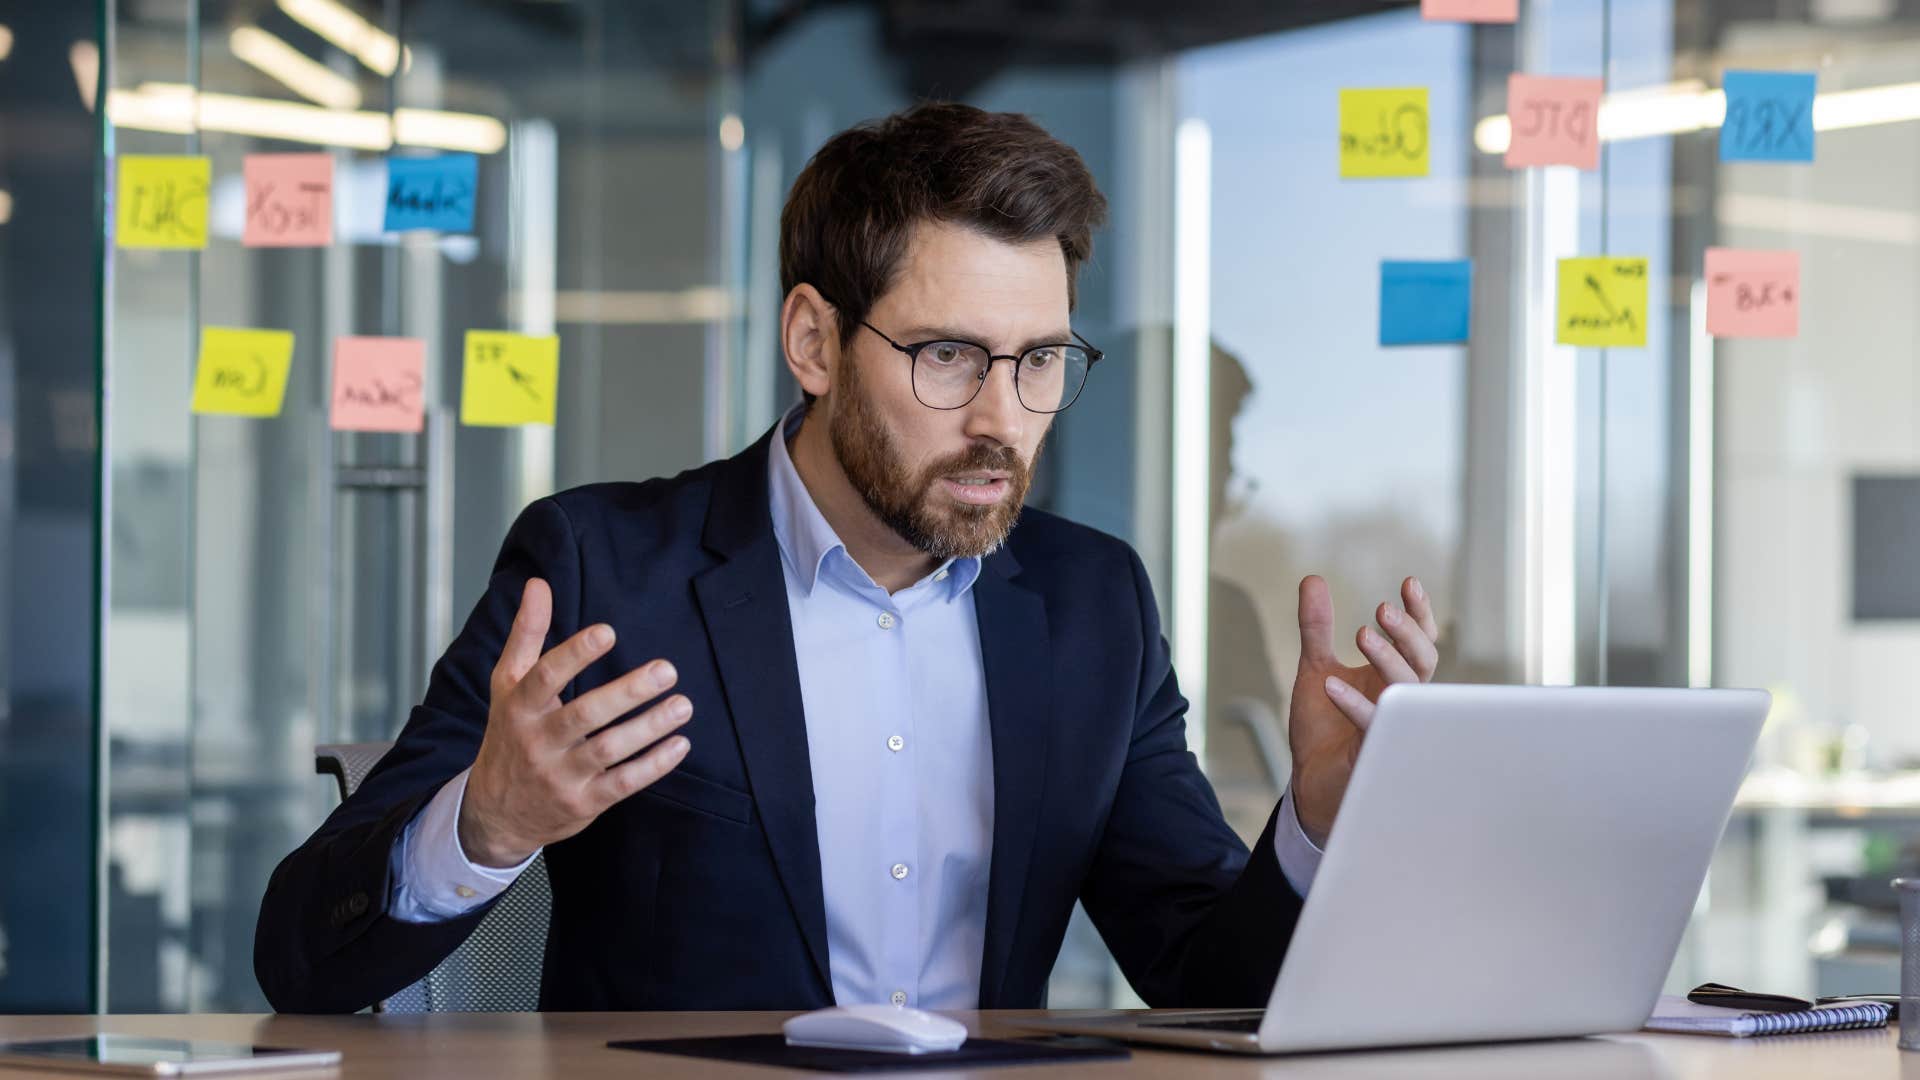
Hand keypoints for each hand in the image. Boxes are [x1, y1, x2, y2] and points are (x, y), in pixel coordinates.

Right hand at [458, 578, 693, 867]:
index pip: (545, 677)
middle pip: (584, 714)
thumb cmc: (510, 735)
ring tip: (683, 705)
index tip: (608, 632)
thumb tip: (538, 583)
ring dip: (649, 727)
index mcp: (520, 706)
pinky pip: (622, 784)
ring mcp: (560, 775)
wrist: (495, 813)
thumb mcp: (508, 685)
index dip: (575, 654)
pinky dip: (653, 766)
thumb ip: (527, 634)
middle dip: (627, 692)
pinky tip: (680, 744)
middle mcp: (539, 741)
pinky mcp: (583, 803)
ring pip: (608, 750)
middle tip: (667, 669)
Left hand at [1286, 574, 1439, 846]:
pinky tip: (1333, 684)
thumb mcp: (1316, 666)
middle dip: (1407, 633)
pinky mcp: (1372, 750)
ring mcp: (1389, 724)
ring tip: (1362, 633)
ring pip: (1406, 689)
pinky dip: (1355, 703)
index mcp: (1390, 676)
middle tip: (1381, 609)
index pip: (1417, 640)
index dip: (1418, 613)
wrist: (1311, 780)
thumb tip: (1313, 579)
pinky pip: (1373, 724)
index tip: (1409, 582)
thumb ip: (1317, 627)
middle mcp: (1397, 699)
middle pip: (1422, 660)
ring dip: (1388, 659)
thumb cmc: (1324, 726)